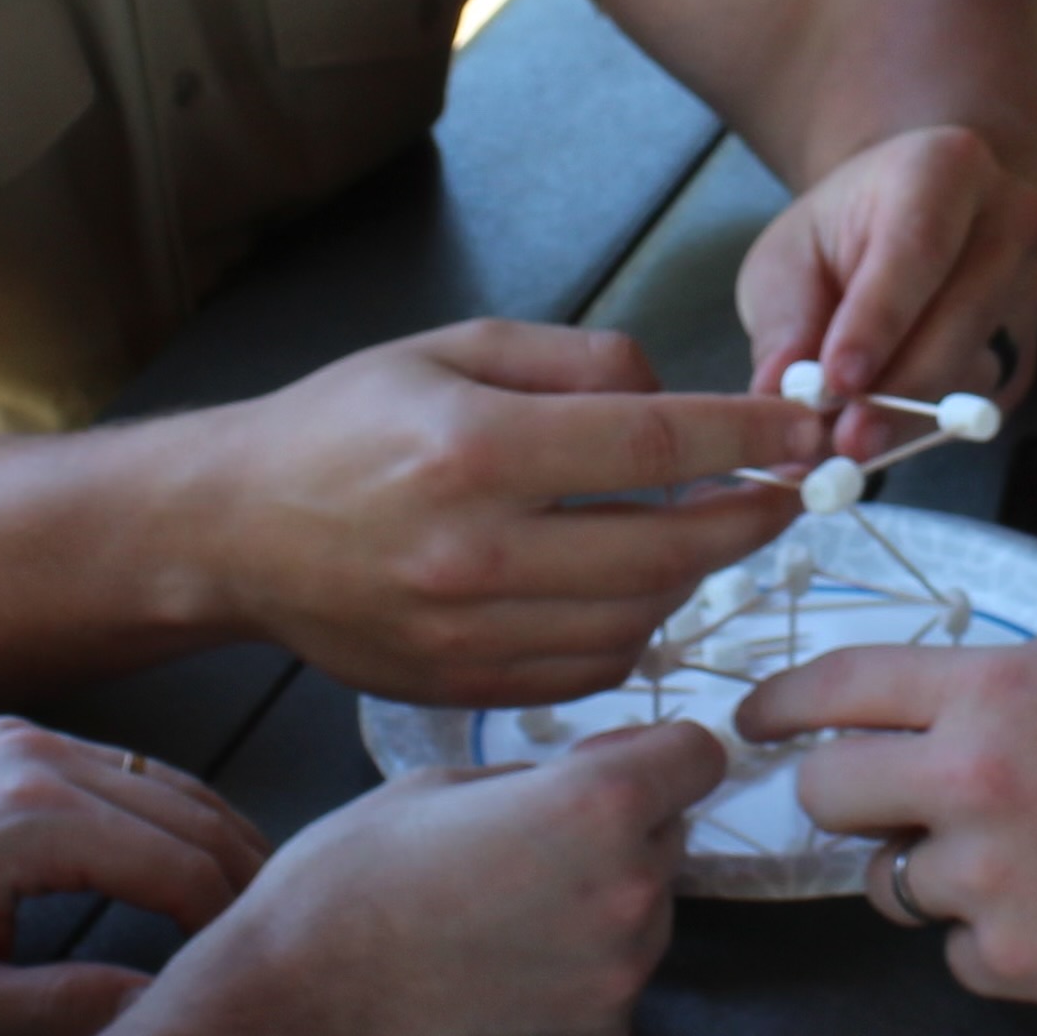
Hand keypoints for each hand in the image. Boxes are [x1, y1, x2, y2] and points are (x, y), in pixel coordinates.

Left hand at [0, 718, 266, 1035]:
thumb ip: (65, 1005)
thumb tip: (171, 1011)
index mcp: (27, 821)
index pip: (180, 864)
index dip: (235, 923)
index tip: (267, 978)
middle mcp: (36, 760)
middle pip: (189, 812)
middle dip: (248, 877)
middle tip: (292, 943)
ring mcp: (24, 742)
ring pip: (166, 783)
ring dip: (219, 840)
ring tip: (261, 909)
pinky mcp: (11, 744)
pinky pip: (125, 772)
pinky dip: (173, 814)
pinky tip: (197, 864)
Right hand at [176, 321, 813, 705]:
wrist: (232, 530)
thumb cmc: (344, 424)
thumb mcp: (454, 349)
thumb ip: (577, 360)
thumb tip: (676, 394)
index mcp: (474, 449)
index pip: (655, 444)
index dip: (748, 438)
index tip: (804, 433)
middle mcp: (475, 551)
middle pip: (666, 548)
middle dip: (748, 519)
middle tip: (785, 494)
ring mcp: (469, 634)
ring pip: (639, 618)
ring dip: (692, 576)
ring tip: (703, 533)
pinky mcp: (463, 686)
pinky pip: (592, 668)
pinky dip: (635, 629)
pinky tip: (633, 587)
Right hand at [191, 721, 720, 1035]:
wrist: (293, 1018)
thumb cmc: (344, 888)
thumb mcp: (433, 785)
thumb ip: (531, 781)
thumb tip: (576, 785)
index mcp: (594, 807)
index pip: (696, 758)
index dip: (656, 756)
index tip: (612, 767)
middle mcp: (628, 893)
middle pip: (667, 840)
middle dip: (618, 833)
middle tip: (525, 849)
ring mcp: (618, 981)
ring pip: (644, 919)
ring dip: (598, 909)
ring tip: (499, 919)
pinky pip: (611, 991)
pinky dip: (573, 980)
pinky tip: (496, 977)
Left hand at [735, 605, 1036, 999]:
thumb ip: (1015, 654)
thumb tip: (952, 679)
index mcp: (988, 691)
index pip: (836, 687)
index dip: (779, 702)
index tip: (753, 719)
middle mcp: (968, 784)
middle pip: (825, 792)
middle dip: (842, 792)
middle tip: (879, 798)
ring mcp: (987, 879)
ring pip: (889, 881)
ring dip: (926, 868)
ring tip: (1007, 854)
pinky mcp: (1015, 957)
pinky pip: (954, 950)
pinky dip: (986, 936)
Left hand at [737, 123, 1036, 439]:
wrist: (897, 231)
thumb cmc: (838, 238)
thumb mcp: (787, 260)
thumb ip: (785, 321)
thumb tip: (781, 392)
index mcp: (944, 167)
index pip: (917, 248)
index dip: (879, 321)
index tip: (839, 379)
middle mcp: (1008, 216)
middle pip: (962, 314)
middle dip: (898, 387)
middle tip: (845, 439)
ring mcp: (1030, 280)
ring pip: (977, 362)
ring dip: (911, 412)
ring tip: (847, 440)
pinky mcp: (1031, 340)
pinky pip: (985, 395)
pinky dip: (930, 423)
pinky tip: (883, 427)